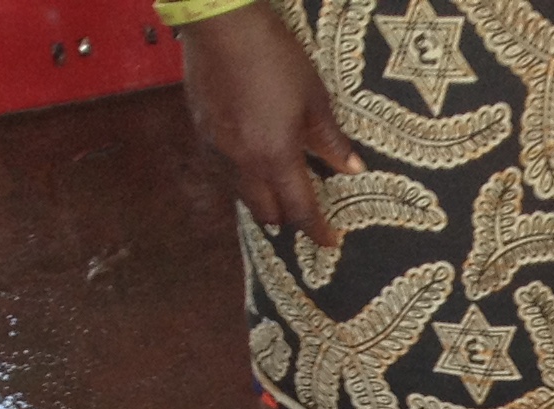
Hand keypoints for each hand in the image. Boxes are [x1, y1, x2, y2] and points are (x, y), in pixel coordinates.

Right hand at [180, 4, 358, 244]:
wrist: (221, 24)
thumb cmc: (273, 56)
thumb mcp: (314, 98)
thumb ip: (331, 139)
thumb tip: (352, 168)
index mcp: (276, 157)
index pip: (300, 209)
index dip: (317, 230)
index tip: (330, 240)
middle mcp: (243, 162)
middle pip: (266, 212)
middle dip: (287, 218)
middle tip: (303, 212)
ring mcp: (217, 149)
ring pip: (241, 195)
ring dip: (261, 200)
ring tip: (276, 191)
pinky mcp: (201, 132)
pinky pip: (222, 172)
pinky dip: (240, 178)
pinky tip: (249, 165)